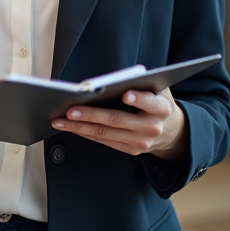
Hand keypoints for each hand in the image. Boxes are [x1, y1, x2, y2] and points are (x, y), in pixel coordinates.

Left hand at [50, 89, 187, 159]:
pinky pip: (103, 141)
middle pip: (118, 120)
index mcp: (161, 108)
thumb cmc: (155, 101)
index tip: (125, 94)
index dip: (138, 98)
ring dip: (79, 127)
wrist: (169, 130)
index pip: (150, 102)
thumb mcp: (157, 89)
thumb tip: (111, 80)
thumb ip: (141, 83)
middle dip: (92, 115)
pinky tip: (70, 126)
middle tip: (71, 110)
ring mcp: (140, 142)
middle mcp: (152, 127)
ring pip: (105, 134)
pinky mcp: (130, 150)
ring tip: (60, 120)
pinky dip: (84, 133)